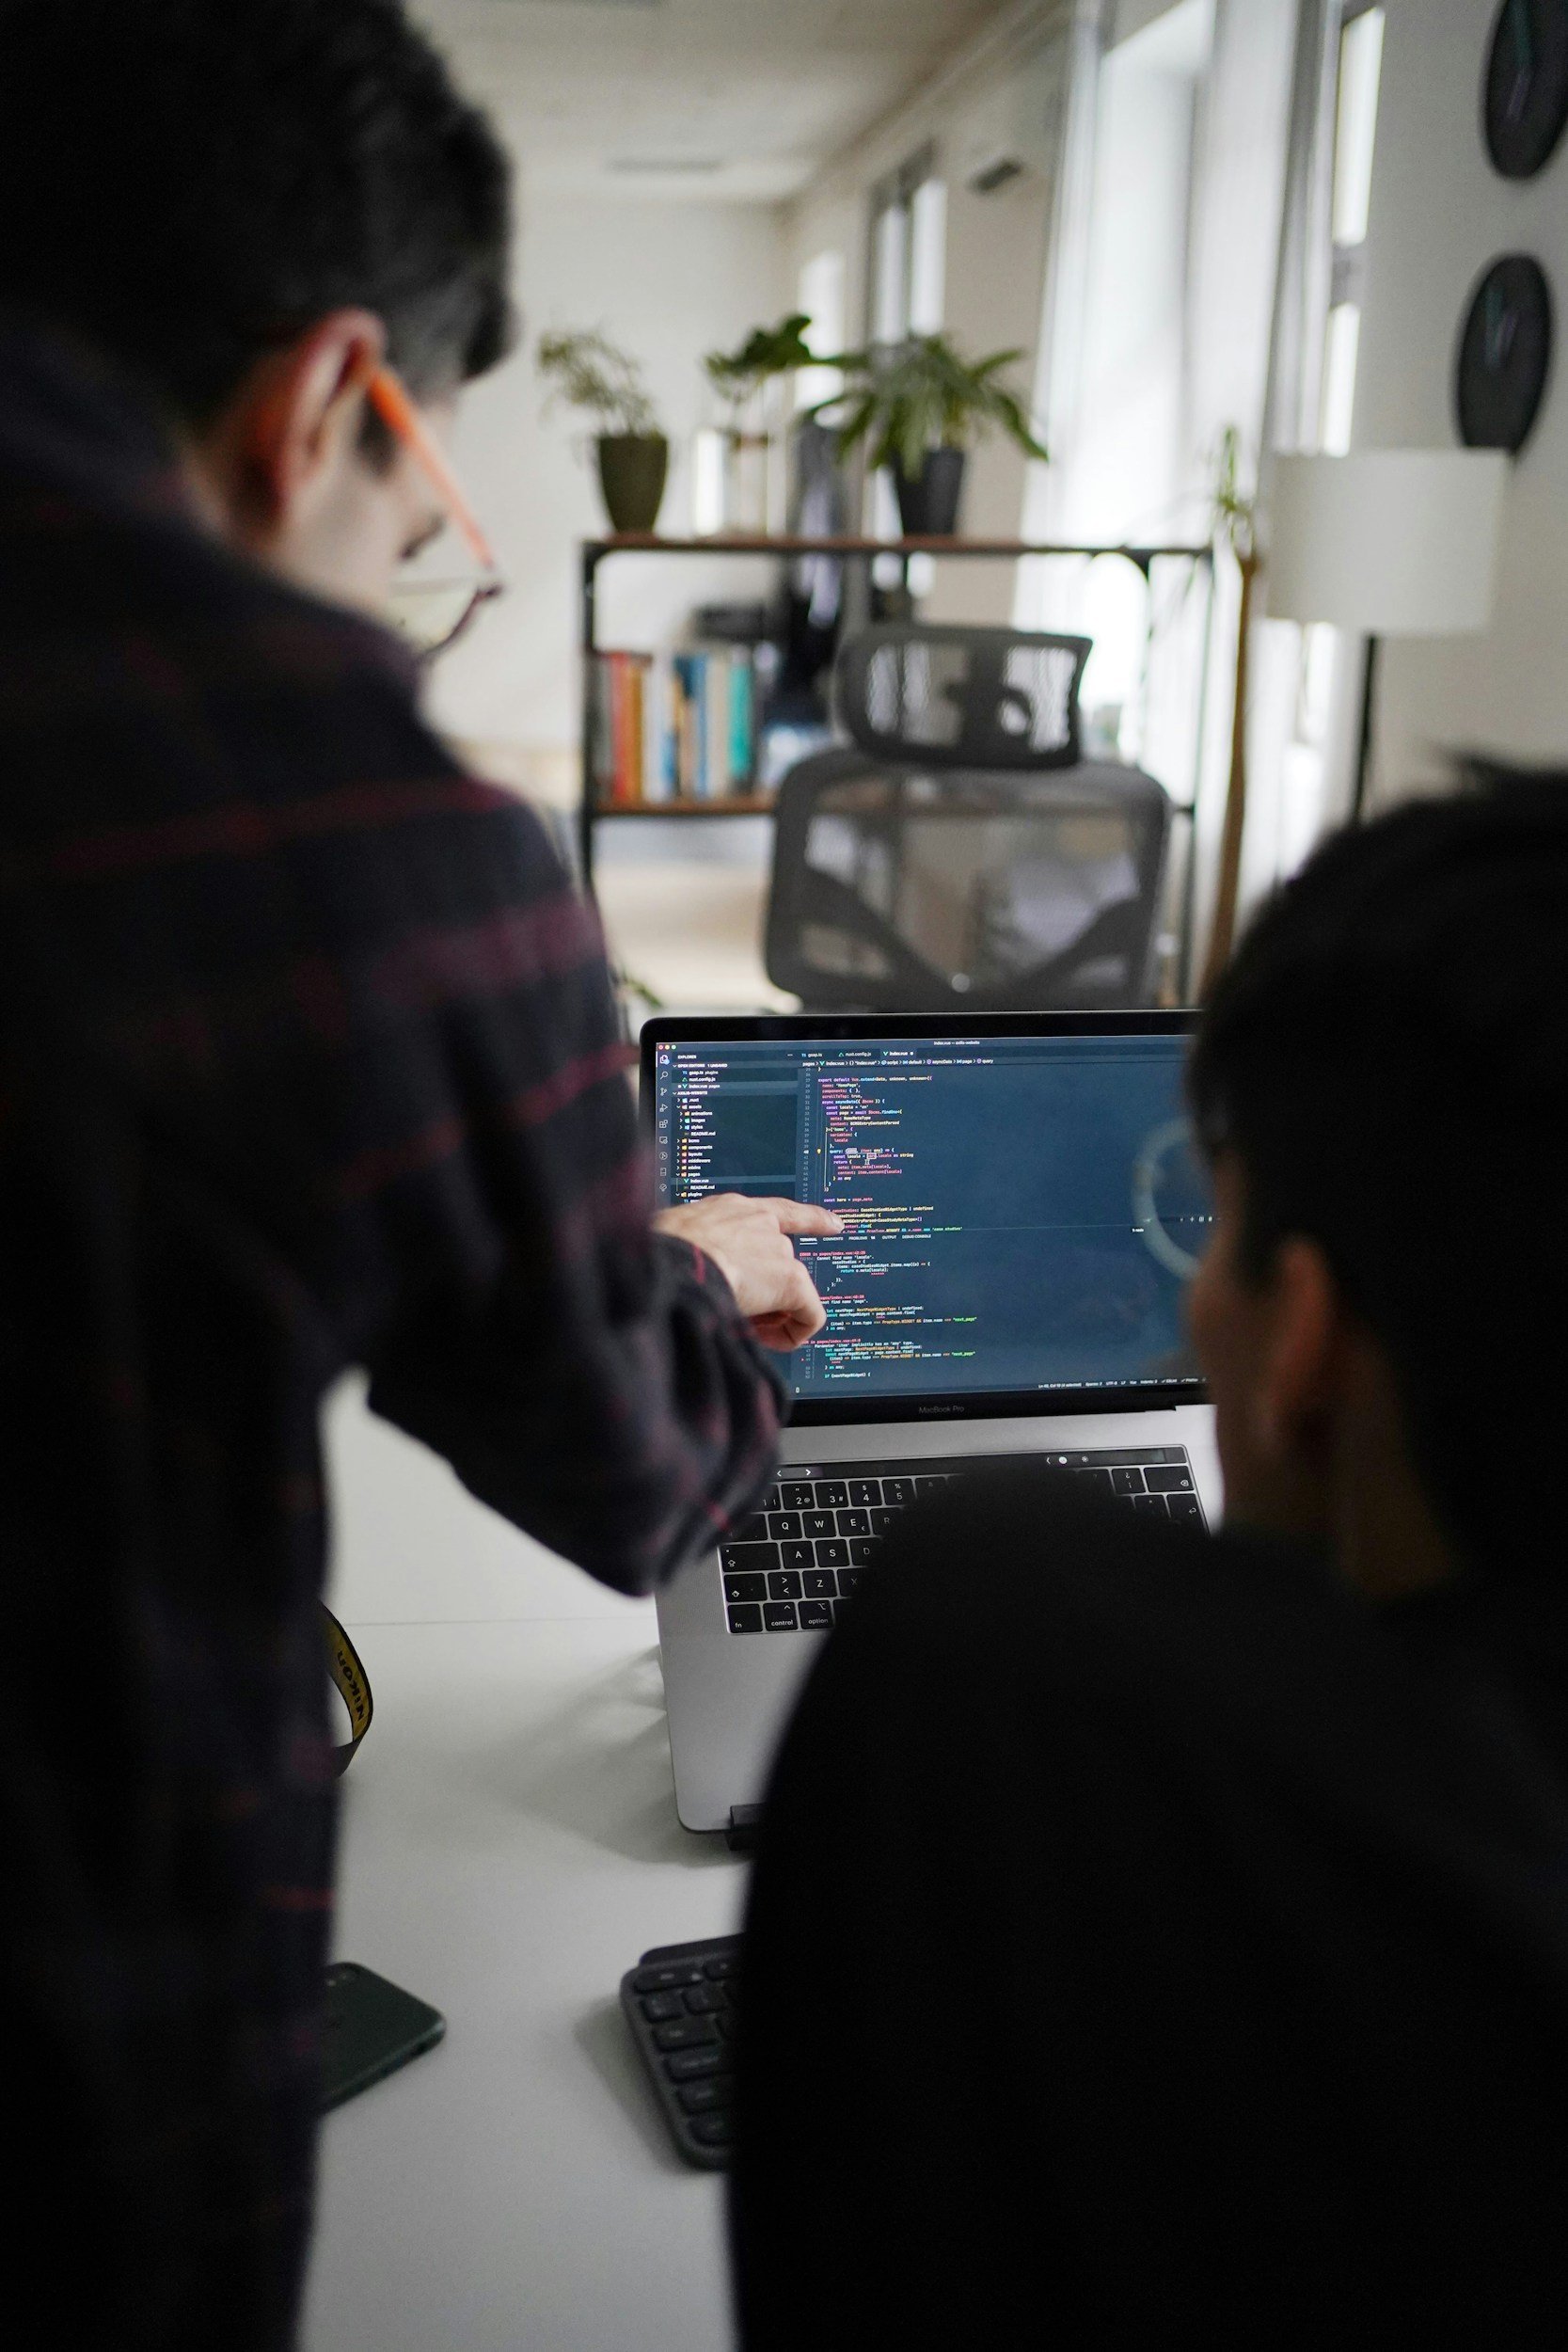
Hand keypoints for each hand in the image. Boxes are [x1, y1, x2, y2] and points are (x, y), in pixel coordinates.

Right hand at [653, 1193, 842, 1349]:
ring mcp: (778, 1249)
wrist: (667, 1266)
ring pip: (792, 1291)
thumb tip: (689, 1274)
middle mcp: (759, 1222)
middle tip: (737, 1314)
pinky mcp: (790, 1279)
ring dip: (773, 1315)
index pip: (779, 1210)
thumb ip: (694, 1251)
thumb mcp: (672, 1241)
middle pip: (781, 1262)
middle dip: (766, 1294)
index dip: (811, 1219)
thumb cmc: (654, 1257)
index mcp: (729, 1209)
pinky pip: (810, 1315)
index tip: (835, 1224)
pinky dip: (795, 1334)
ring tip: (742, 1328)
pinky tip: (770, 1342)